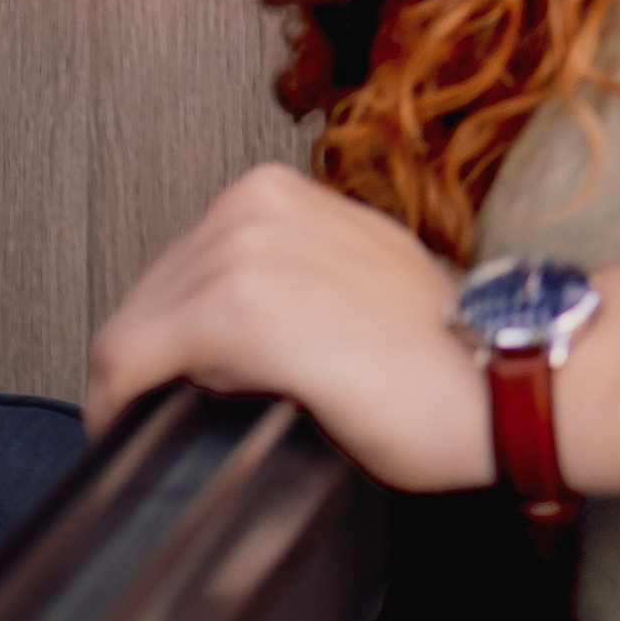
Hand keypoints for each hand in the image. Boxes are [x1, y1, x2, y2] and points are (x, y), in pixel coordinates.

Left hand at [85, 163, 494, 492]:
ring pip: (131, 328)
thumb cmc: (445, 348)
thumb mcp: (351, 273)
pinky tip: (131, 428)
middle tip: (164, 416)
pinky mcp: (237, 311)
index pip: (176, 267)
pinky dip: (116, 400)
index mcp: (276, 192)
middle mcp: (254, 206)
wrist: (502, 376)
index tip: (165, 379)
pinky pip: (128, 359)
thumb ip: (284, 278)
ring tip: (162, 426)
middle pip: (147, 295)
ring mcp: (244, 252)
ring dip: (139, 383)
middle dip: (148, 360)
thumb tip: (217, 340)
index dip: (164, 333)